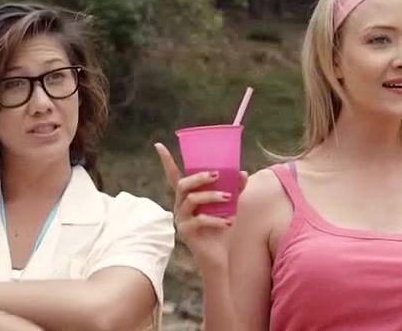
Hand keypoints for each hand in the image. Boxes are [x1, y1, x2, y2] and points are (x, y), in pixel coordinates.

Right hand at [154, 143, 246, 267]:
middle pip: (183, 185)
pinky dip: (216, 219)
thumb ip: (234, 188)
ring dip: (212, 197)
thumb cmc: (221, 228)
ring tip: (229, 198)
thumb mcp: (229, 205)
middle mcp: (179, 206)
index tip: (158, 145)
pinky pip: (199, 221)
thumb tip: (242, 173)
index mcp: (187, 197)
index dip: (166, 161)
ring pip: (191, 200)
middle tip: (217, 175)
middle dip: (199, 177)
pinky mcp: (186, 233)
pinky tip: (228, 222)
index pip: (173, 175)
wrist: (219, 256)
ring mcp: (181, 219)